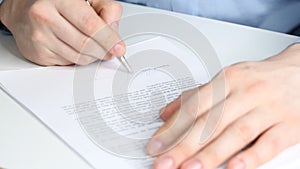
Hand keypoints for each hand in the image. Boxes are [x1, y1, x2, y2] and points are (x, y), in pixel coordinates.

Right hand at [0, 0, 124, 65]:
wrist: (23, 9)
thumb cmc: (57, 2)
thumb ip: (107, 9)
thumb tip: (114, 32)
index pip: (90, 26)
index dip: (109, 40)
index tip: (119, 49)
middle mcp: (45, 17)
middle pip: (86, 45)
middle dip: (104, 51)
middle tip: (110, 50)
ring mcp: (39, 38)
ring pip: (79, 58)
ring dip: (93, 56)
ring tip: (93, 45)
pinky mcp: (37, 54)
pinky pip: (68, 63)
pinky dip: (78, 58)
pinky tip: (75, 46)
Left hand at [147, 43, 299, 168]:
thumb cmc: (260, 79)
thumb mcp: (227, 80)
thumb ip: (196, 96)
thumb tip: (166, 113)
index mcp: (229, 79)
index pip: (195, 106)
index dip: (173, 127)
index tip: (156, 144)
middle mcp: (247, 93)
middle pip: (211, 122)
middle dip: (184, 145)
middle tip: (165, 162)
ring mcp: (268, 109)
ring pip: (236, 133)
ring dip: (211, 153)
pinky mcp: (289, 126)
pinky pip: (269, 144)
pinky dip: (251, 157)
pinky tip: (234, 167)